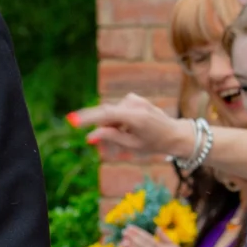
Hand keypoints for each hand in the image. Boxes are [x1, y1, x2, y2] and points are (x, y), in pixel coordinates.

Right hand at [69, 95, 189, 161]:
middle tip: (98, 147)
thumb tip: (90, 136)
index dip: (87, 117)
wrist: (175, 134)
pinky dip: (116, 122)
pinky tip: (125, 131)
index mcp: (135, 116)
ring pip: (111, 114)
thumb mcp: (132, 145)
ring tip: (117, 144)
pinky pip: (118, 111)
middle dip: (101, 130)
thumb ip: (110, 138)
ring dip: (110, 128)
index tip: (71, 120)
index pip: (105, 114)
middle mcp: (134, 104)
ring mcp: (134, 99)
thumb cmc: (155, 143)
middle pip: (106, 115)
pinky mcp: (134, 99)